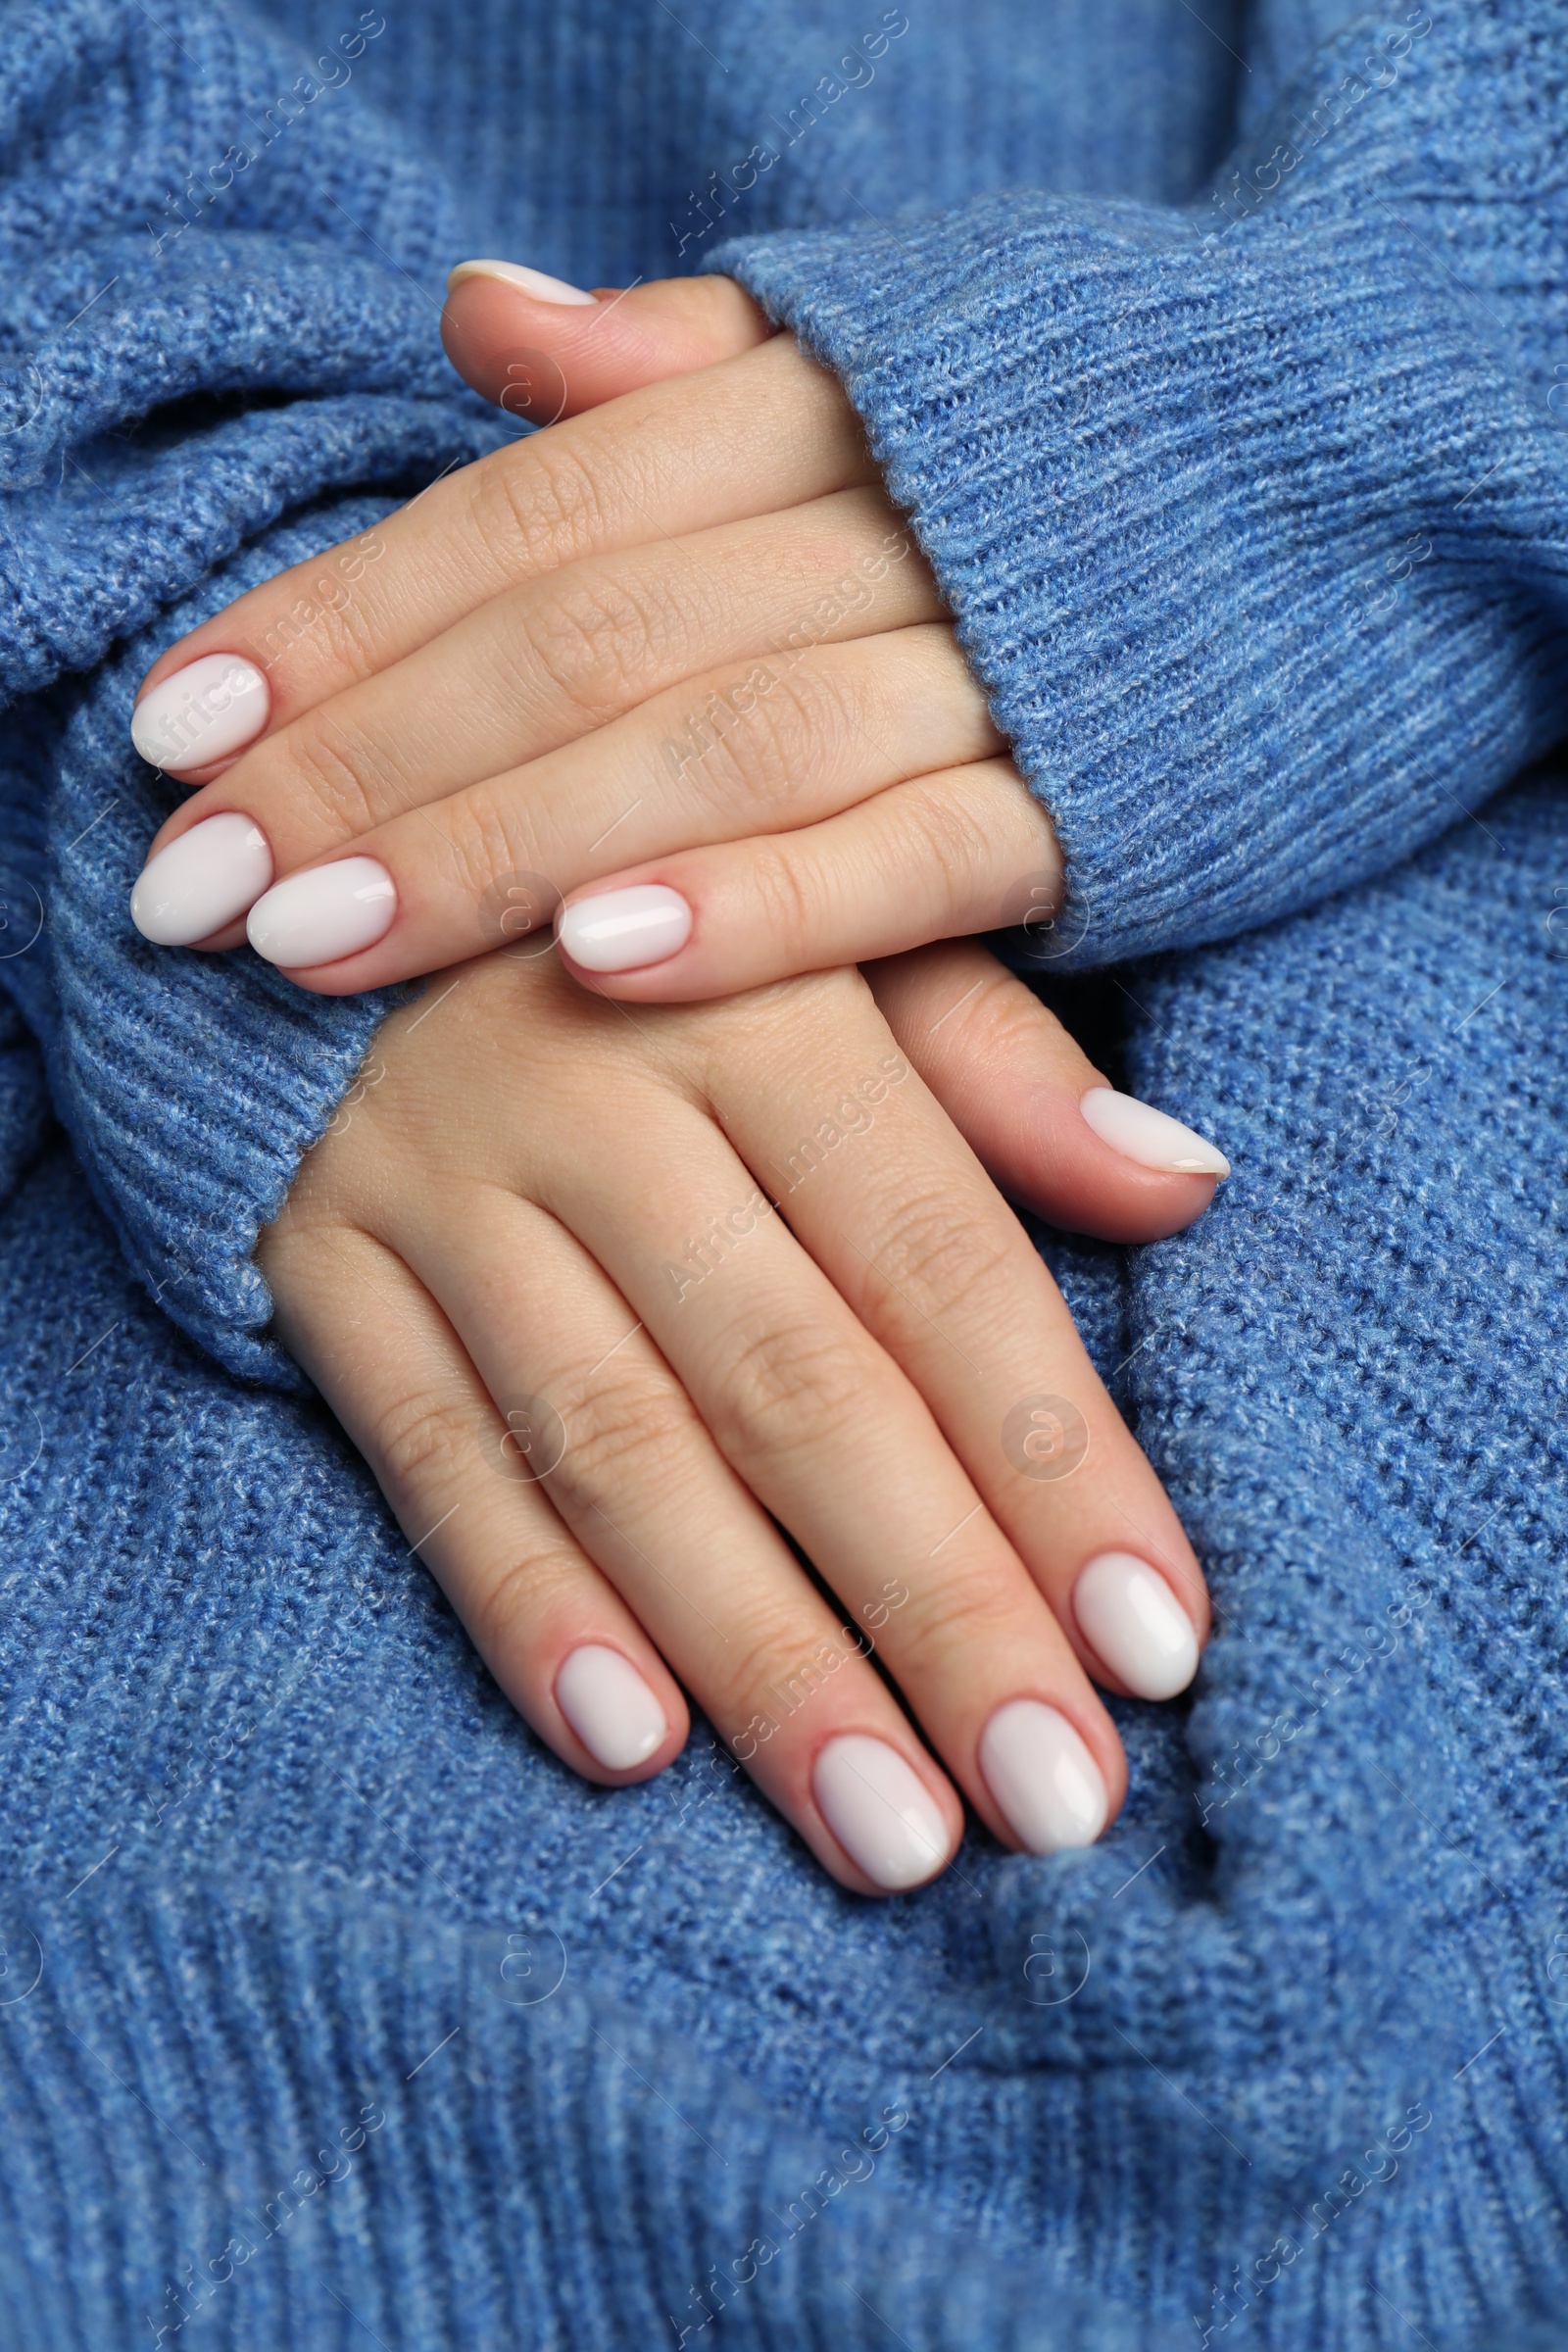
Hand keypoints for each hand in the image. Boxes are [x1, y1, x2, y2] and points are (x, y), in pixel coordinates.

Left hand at [127, 269, 1073, 1006]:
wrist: (1377, 469)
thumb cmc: (1083, 442)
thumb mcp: (883, 359)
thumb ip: (682, 363)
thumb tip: (482, 323)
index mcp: (814, 400)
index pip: (529, 508)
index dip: (343, 614)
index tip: (176, 725)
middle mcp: (886, 512)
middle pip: (584, 634)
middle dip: (373, 759)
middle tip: (194, 880)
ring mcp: (1000, 655)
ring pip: (715, 743)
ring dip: (508, 843)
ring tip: (323, 943)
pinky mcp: (1105, 796)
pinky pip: (916, 855)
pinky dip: (761, 907)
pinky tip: (603, 962)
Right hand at [261, 936, 1209, 1894]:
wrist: (332, 867)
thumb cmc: (651, 931)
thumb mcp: (836, 941)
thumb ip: (1002, 1072)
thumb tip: (1188, 1186)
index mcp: (767, 1002)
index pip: (938, 1264)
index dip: (1054, 1459)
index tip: (1160, 1645)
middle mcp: (601, 1090)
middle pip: (794, 1381)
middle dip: (936, 1600)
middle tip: (1056, 1799)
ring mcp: (439, 1181)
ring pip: (617, 1446)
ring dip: (757, 1650)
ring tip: (887, 1833)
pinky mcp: (316, 1259)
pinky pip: (423, 1450)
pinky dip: (521, 1604)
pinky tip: (632, 1751)